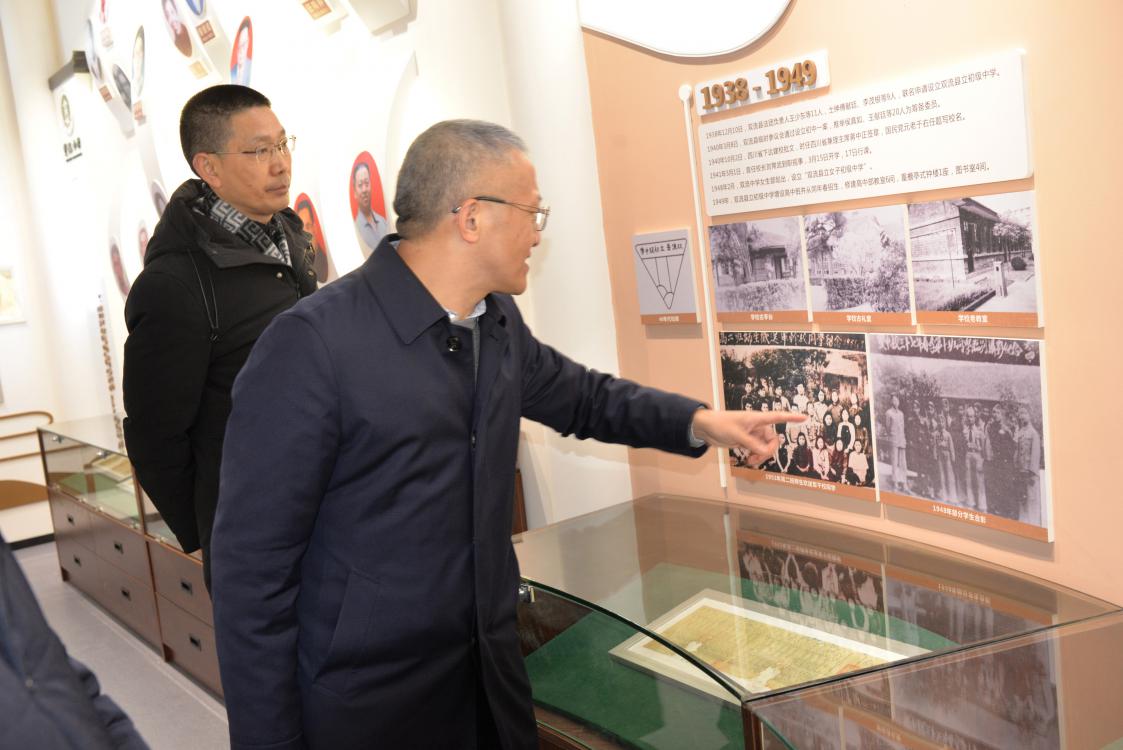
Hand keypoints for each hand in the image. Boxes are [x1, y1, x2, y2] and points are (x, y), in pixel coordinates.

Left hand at [691, 409, 806, 465]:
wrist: (705, 428)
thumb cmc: (720, 425)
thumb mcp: (737, 435)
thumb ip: (752, 445)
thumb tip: (766, 453)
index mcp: (756, 419)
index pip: (778, 417)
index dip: (792, 417)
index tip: (805, 417)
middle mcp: (756, 426)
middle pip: (772, 439)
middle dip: (768, 451)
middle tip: (756, 459)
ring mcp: (751, 434)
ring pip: (764, 447)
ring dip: (760, 456)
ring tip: (750, 461)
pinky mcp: (746, 441)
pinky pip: (756, 450)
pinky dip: (754, 456)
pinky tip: (747, 460)